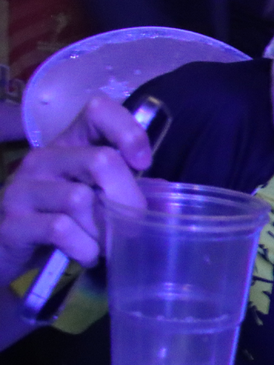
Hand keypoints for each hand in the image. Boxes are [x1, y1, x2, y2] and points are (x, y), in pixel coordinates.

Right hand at [0, 96, 148, 281]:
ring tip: (104, 244)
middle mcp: (43, 158)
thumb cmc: (62, 218)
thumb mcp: (95, 197)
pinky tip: (86, 255)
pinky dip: (84, 248)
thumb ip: (125, 189)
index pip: (97, 110)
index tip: (143, 164)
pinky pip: (61, 229)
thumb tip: (167, 196)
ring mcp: (23, 188)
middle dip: (128, 198)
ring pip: (80, 199)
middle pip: (101, 161)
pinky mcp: (12, 222)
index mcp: (68, 144)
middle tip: (134, 223)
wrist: (9, 250)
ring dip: (103, 230)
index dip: (128, 131)